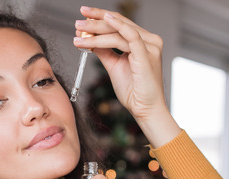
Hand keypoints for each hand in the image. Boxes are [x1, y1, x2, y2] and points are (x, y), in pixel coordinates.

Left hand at [73, 6, 179, 146]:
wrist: (144, 109)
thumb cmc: (133, 91)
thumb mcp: (114, 66)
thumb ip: (104, 51)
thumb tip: (89, 39)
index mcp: (143, 42)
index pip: (120, 24)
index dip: (100, 19)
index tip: (83, 17)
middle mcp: (149, 41)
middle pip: (119, 23)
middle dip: (95, 21)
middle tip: (78, 23)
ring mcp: (150, 46)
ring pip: (119, 31)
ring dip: (96, 30)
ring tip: (79, 32)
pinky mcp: (147, 54)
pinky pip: (130, 35)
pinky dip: (117, 26)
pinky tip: (104, 20)